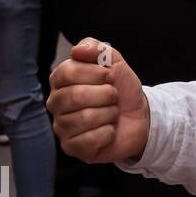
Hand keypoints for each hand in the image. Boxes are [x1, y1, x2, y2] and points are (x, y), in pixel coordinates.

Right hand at [47, 38, 150, 162]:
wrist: (139, 116)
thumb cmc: (121, 89)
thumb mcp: (115, 62)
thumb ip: (97, 49)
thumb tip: (77, 50)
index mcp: (61, 80)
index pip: (67, 72)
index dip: (95, 73)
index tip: (110, 76)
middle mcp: (56, 103)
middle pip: (74, 96)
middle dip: (105, 94)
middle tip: (114, 96)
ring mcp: (61, 126)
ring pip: (84, 118)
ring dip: (109, 114)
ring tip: (112, 112)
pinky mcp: (71, 147)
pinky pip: (89, 139)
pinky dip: (107, 133)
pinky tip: (109, 130)